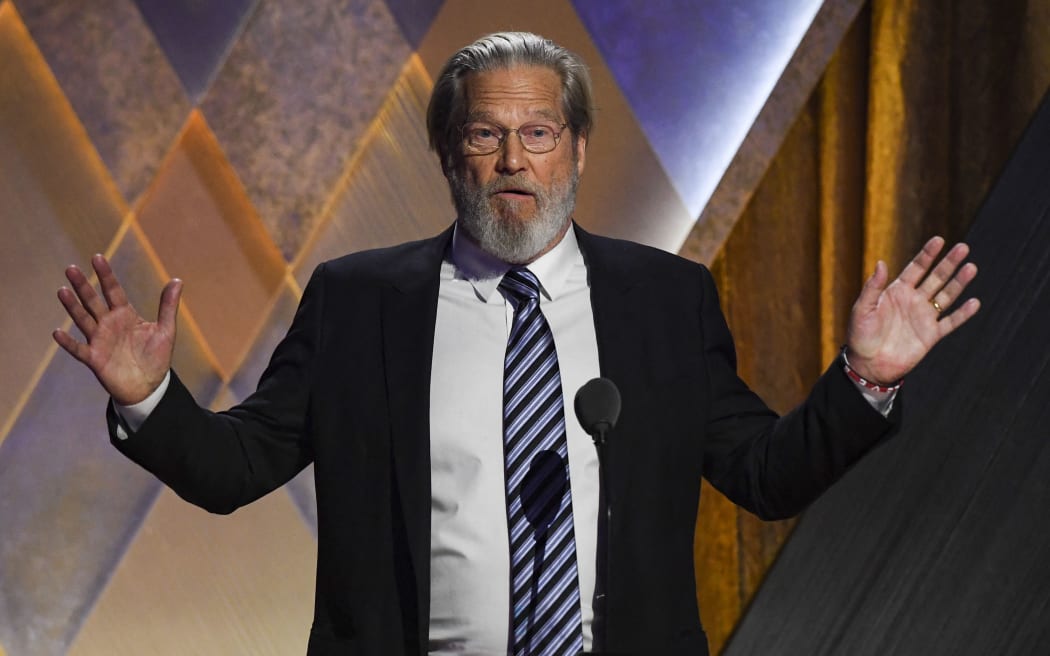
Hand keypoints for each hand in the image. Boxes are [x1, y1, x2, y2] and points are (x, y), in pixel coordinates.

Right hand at [54, 254, 182, 404]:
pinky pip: (78, 349)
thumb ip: (168, 306)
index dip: (105, 275)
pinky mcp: (94, 359)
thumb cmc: (156, 357)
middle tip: (70, 269)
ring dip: (72, 307)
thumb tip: (177, 280)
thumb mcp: (166, 330)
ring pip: (83, 320)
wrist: (149, 386)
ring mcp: (99, 340)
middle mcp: (108, 324)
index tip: (97, 257)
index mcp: (125, 315)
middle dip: (82, 286)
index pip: (113, 291)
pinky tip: (56, 332)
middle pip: (93, 301)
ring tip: (62, 291)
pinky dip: (68, 342)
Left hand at [845, 236, 979, 383]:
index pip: (916, 268)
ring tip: (971, 268)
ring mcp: (924, 317)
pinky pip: (950, 322)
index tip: (939, 240)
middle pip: (936, 278)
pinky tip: (974, 302)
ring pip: (946, 296)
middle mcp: (914, 300)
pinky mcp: (931, 335)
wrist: (868, 364)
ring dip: (959, 283)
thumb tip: (881, 263)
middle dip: (949, 263)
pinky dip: (963, 314)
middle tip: (963, 248)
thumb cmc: (860, 335)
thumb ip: (872, 287)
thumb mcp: (862, 309)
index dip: (927, 254)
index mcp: (897, 291)